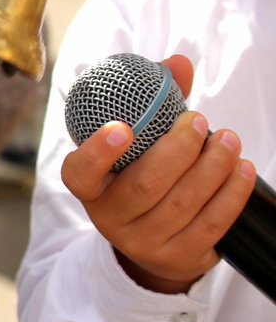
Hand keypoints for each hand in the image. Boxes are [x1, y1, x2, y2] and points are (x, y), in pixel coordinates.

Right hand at [60, 56, 255, 292]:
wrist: (153, 238)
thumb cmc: (142, 173)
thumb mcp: (137, 143)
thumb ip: (152, 101)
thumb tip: (179, 63)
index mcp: (90, 187)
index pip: (80, 173)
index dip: (98, 152)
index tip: (122, 128)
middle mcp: (109, 218)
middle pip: (145, 184)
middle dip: (179, 149)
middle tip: (199, 121)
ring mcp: (143, 243)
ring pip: (183, 203)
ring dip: (213, 167)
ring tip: (229, 140)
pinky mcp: (179, 258)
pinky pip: (210, 224)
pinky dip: (231, 193)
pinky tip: (242, 170)